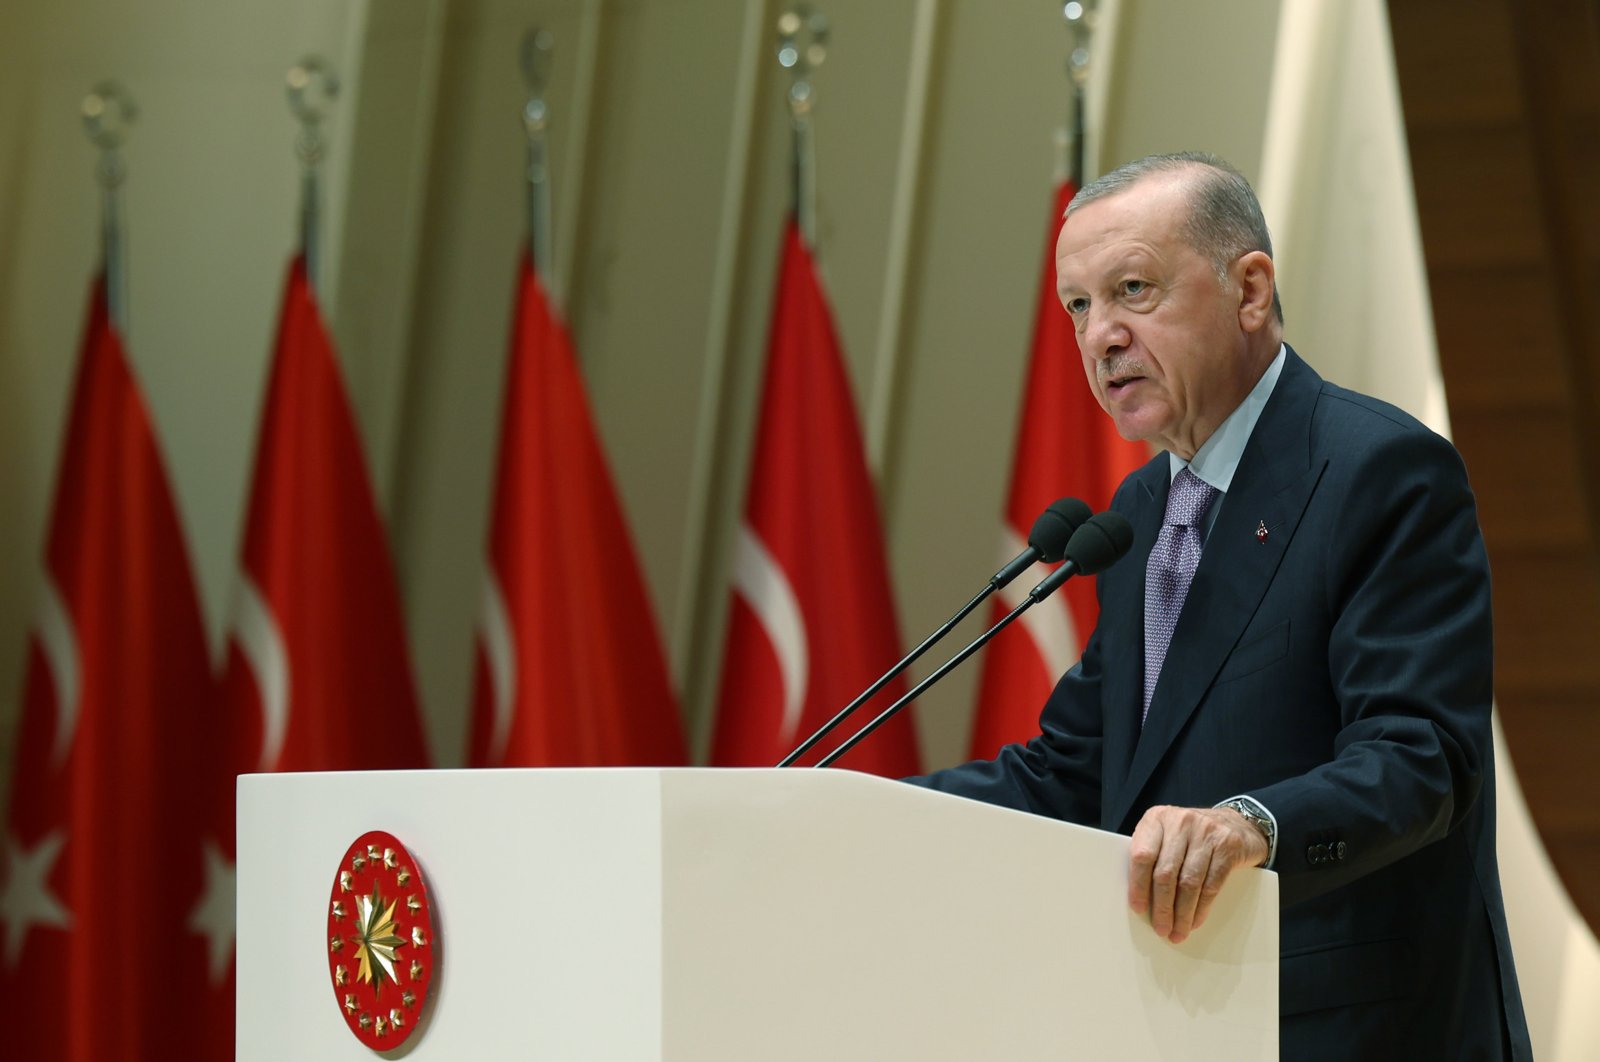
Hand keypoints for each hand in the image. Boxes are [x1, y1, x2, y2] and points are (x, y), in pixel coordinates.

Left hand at [1127, 805, 1269, 943]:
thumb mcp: (1166, 836)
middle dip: (1162, 907)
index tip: (1139, 909)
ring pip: (1189, 882)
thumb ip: (1152, 857)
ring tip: (1178, 931)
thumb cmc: (1191, 836)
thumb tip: (1140, 898)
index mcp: (1157, 818)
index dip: (1139, 885)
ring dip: (1182, 913)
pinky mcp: (1228, 846)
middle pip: (1166, 872)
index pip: (1142, 855)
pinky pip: (1211, 884)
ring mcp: (1206, 832)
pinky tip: (1195, 920)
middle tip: (1161, 929)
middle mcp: (1180, 822)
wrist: (1235, 824)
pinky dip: (1202, 907)